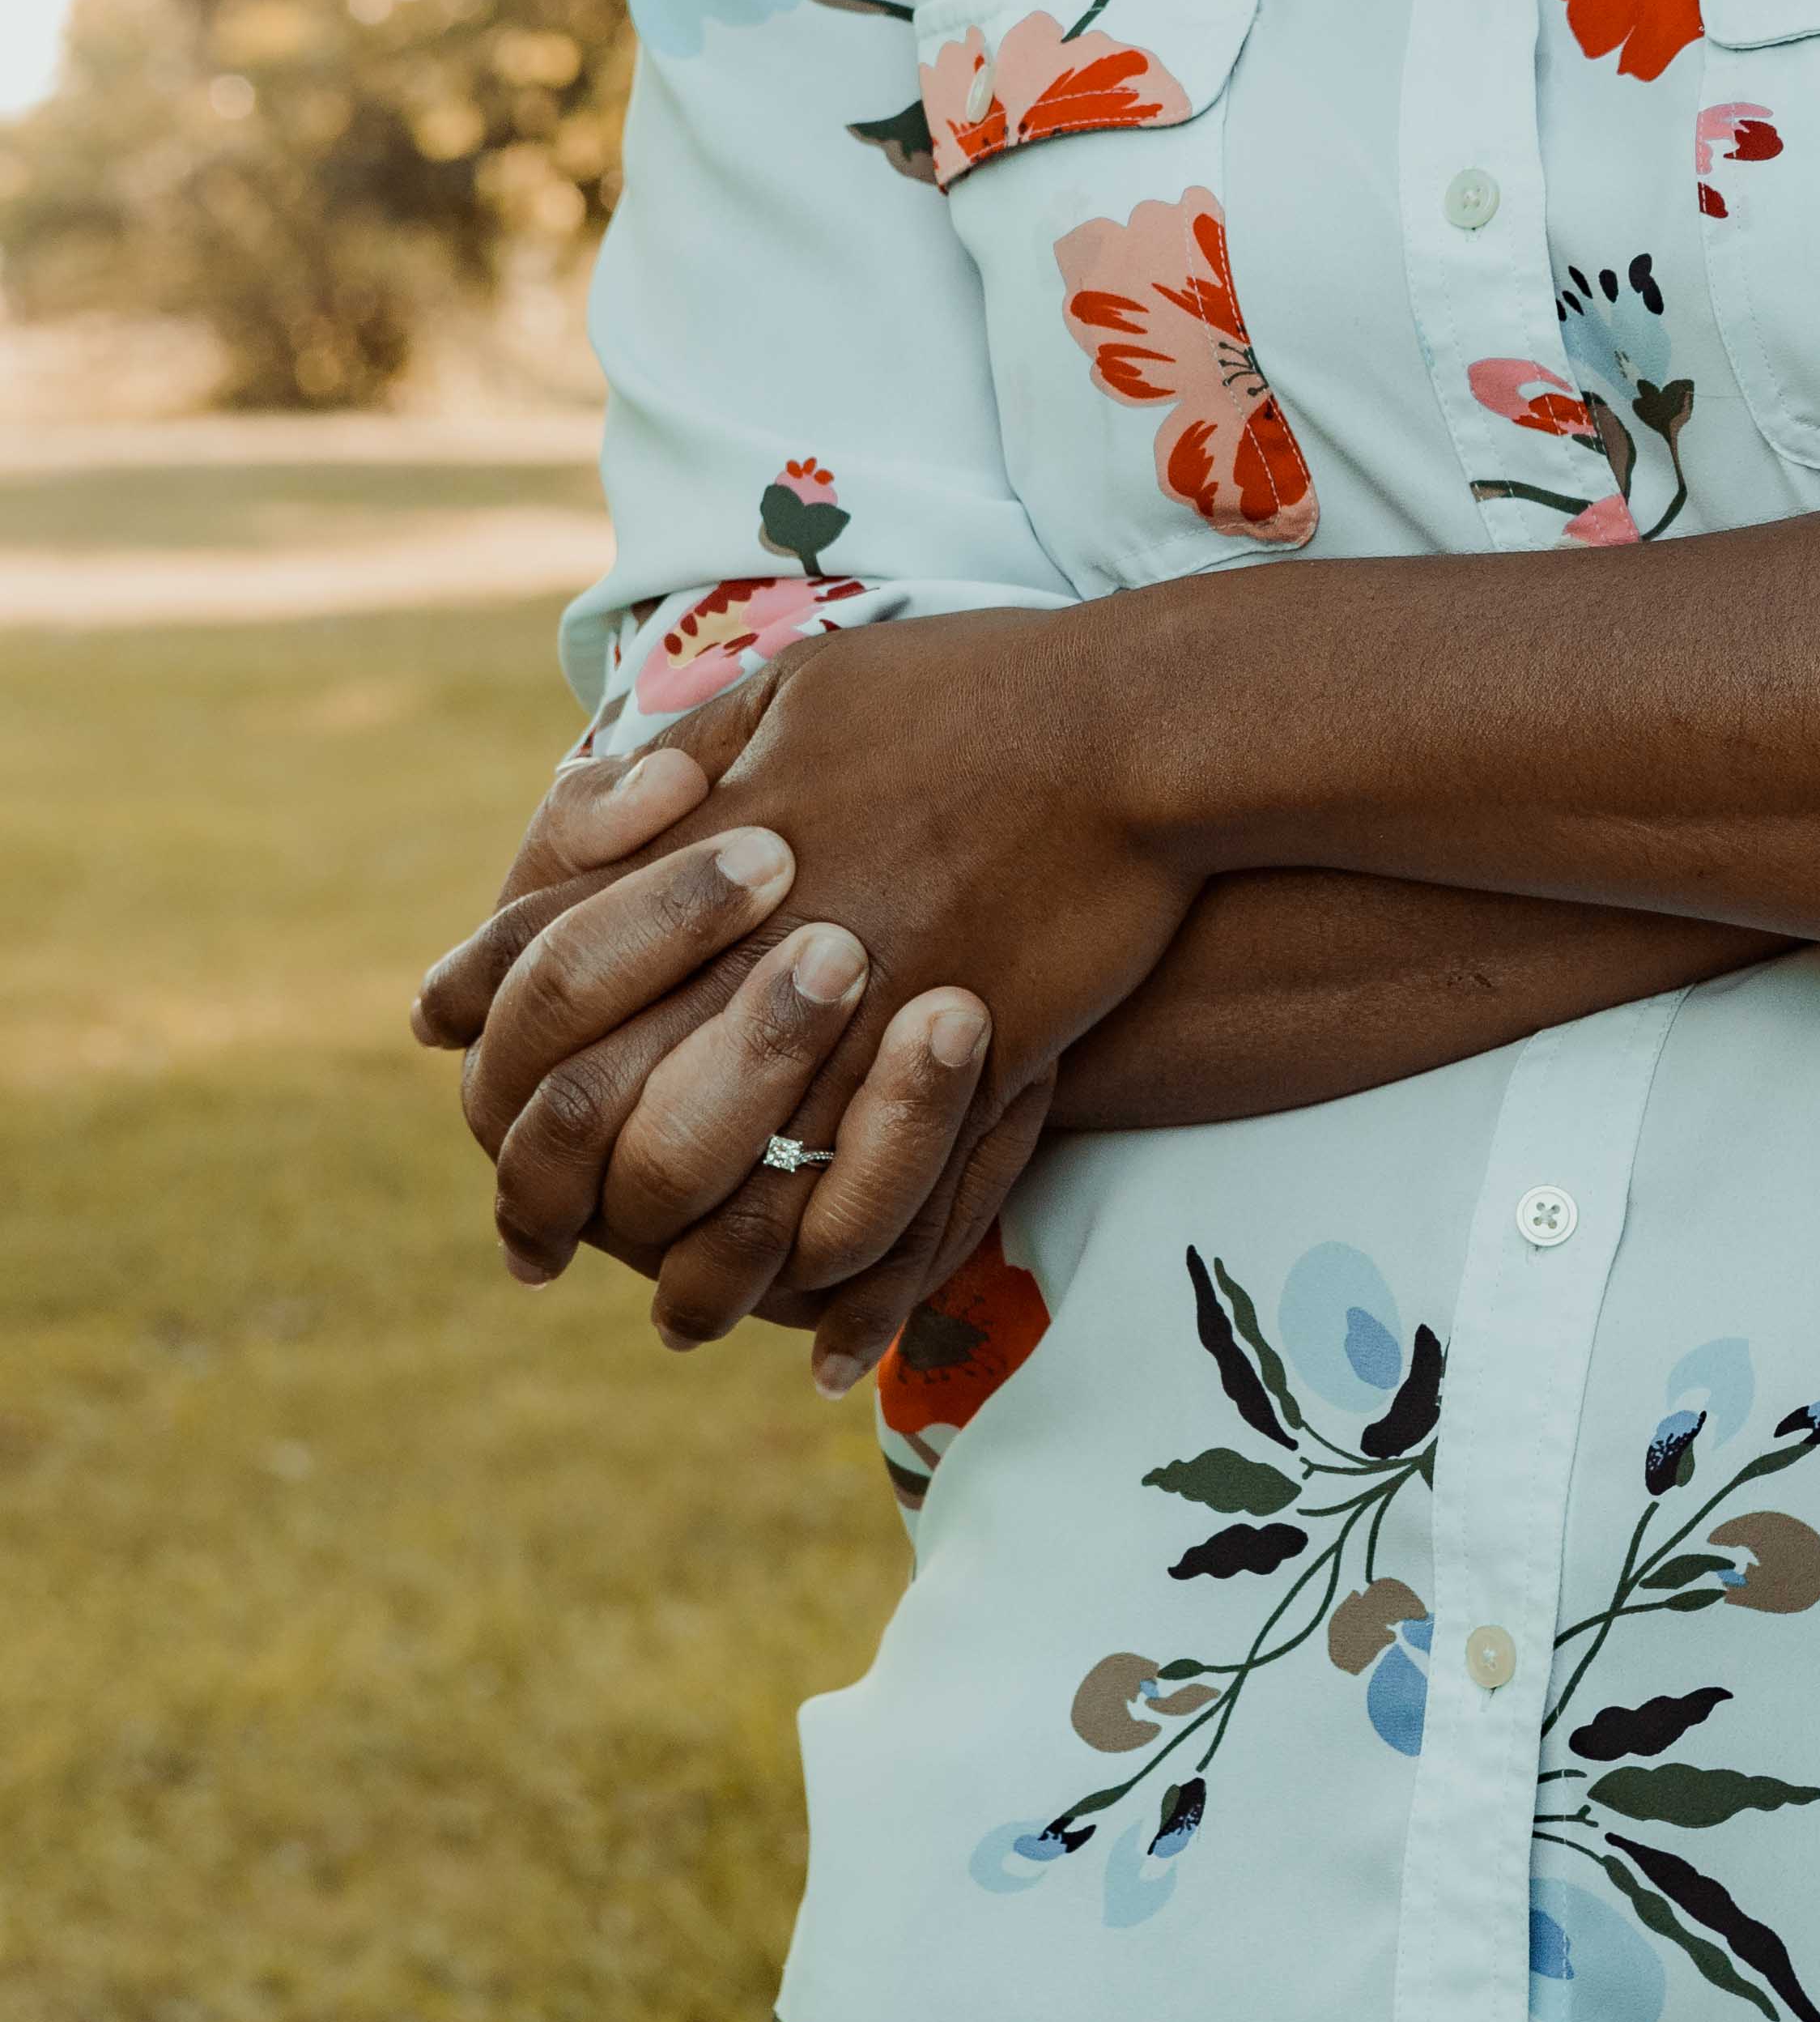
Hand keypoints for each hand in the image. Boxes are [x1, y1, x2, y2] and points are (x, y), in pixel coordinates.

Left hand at [419, 605, 1180, 1373]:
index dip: (494, 1052)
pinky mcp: (953, 1058)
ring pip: (723, 1180)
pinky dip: (843, 1281)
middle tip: (542, 1247)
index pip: (537, 972)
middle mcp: (750, 941)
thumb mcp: (797, 688)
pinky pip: (871, 1201)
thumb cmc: (974, 691)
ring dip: (696, 1266)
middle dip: (557, 1192)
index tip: (478, 1114)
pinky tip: (827, 1332)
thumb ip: (682, 761)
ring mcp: (853, 1009)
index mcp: (695, 846)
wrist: (1139, 730)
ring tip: (685, 1316)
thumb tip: (573, 811)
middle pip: (596, 1104)